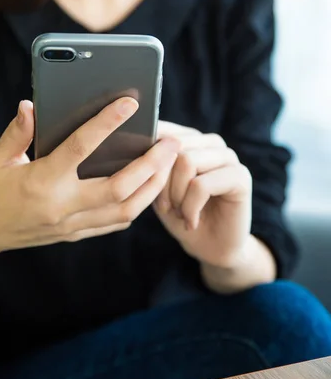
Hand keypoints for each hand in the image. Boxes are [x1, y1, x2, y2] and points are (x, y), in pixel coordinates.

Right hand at [0, 100, 179, 260]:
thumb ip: (18, 132)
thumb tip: (32, 105)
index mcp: (41, 182)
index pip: (81, 148)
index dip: (107, 123)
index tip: (129, 104)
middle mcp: (61, 207)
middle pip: (120, 188)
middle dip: (152, 165)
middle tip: (171, 142)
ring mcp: (70, 225)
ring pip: (124, 211)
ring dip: (151, 187)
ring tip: (167, 164)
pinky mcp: (73, 235)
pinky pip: (113, 223)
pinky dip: (135, 205)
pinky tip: (145, 188)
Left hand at [153, 121, 252, 269]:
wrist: (211, 248)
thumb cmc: (180, 215)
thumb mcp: (157, 188)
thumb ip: (150, 165)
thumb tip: (137, 146)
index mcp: (191, 138)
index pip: (163, 130)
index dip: (147, 156)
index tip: (142, 183)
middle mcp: (211, 143)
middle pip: (173, 145)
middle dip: (161, 181)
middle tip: (165, 207)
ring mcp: (228, 157)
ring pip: (187, 161)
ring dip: (176, 195)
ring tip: (179, 213)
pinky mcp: (241, 177)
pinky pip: (201, 185)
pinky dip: (190, 208)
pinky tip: (191, 222)